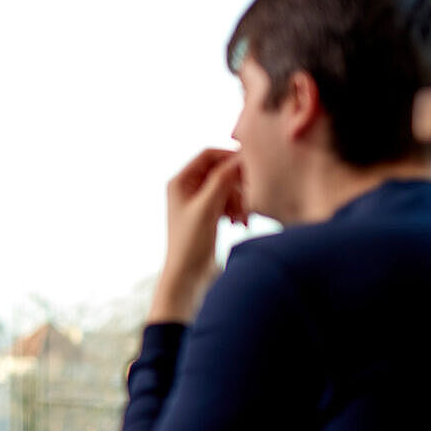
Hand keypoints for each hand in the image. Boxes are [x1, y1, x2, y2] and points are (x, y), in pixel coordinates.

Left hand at [152, 148, 246, 322]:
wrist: (188, 276)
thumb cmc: (190, 243)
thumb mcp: (208, 207)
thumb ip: (223, 179)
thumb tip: (240, 157)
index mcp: (179, 182)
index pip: (209, 154)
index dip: (230, 157)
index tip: (251, 166)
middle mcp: (187, 189)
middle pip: (220, 170)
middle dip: (237, 183)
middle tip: (251, 196)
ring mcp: (198, 202)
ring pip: (228, 187)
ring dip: (239, 198)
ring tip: (243, 217)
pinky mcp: (209, 215)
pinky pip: (229, 201)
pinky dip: (237, 209)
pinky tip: (241, 223)